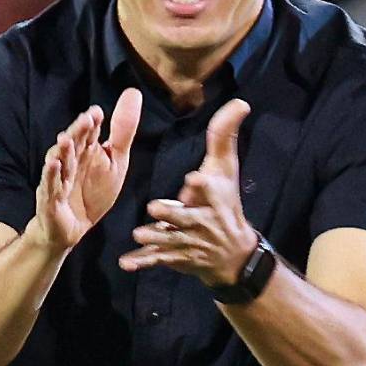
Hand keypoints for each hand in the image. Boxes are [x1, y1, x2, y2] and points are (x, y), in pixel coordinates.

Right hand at [27, 88, 141, 251]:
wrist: (72, 228)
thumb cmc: (92, 193)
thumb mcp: (115, 161)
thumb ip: (123, 130)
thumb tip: (133, 92)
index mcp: (86, 151)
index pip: (89, 134)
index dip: (92, 123)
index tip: (97, 112)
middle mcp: (70, 162)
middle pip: (73, 144)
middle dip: (78, 132)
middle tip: (86, 119)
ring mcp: (59, 180)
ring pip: (60, 162)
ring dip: (62, 151)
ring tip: (66, 138)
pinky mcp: (51, 199)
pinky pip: (51, 186)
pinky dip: (51, 175)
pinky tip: (54, 164)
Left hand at [119, 99, 256, 284]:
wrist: (233, 253)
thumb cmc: (225, 201)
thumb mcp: (225, 169)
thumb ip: (224, 136)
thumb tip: (240, 102)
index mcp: (214, 199)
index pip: (210, 190)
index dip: (203, 185)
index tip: (196, 178)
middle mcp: (202, 222)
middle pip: (187, 219)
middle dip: (173, 215)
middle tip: (155, 207)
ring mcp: (188, 242)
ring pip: (169, 241)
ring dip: (155, 238)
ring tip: (139, 234)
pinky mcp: (175, 257)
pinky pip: (157, 260)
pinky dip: (141, 262)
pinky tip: (125, 263)